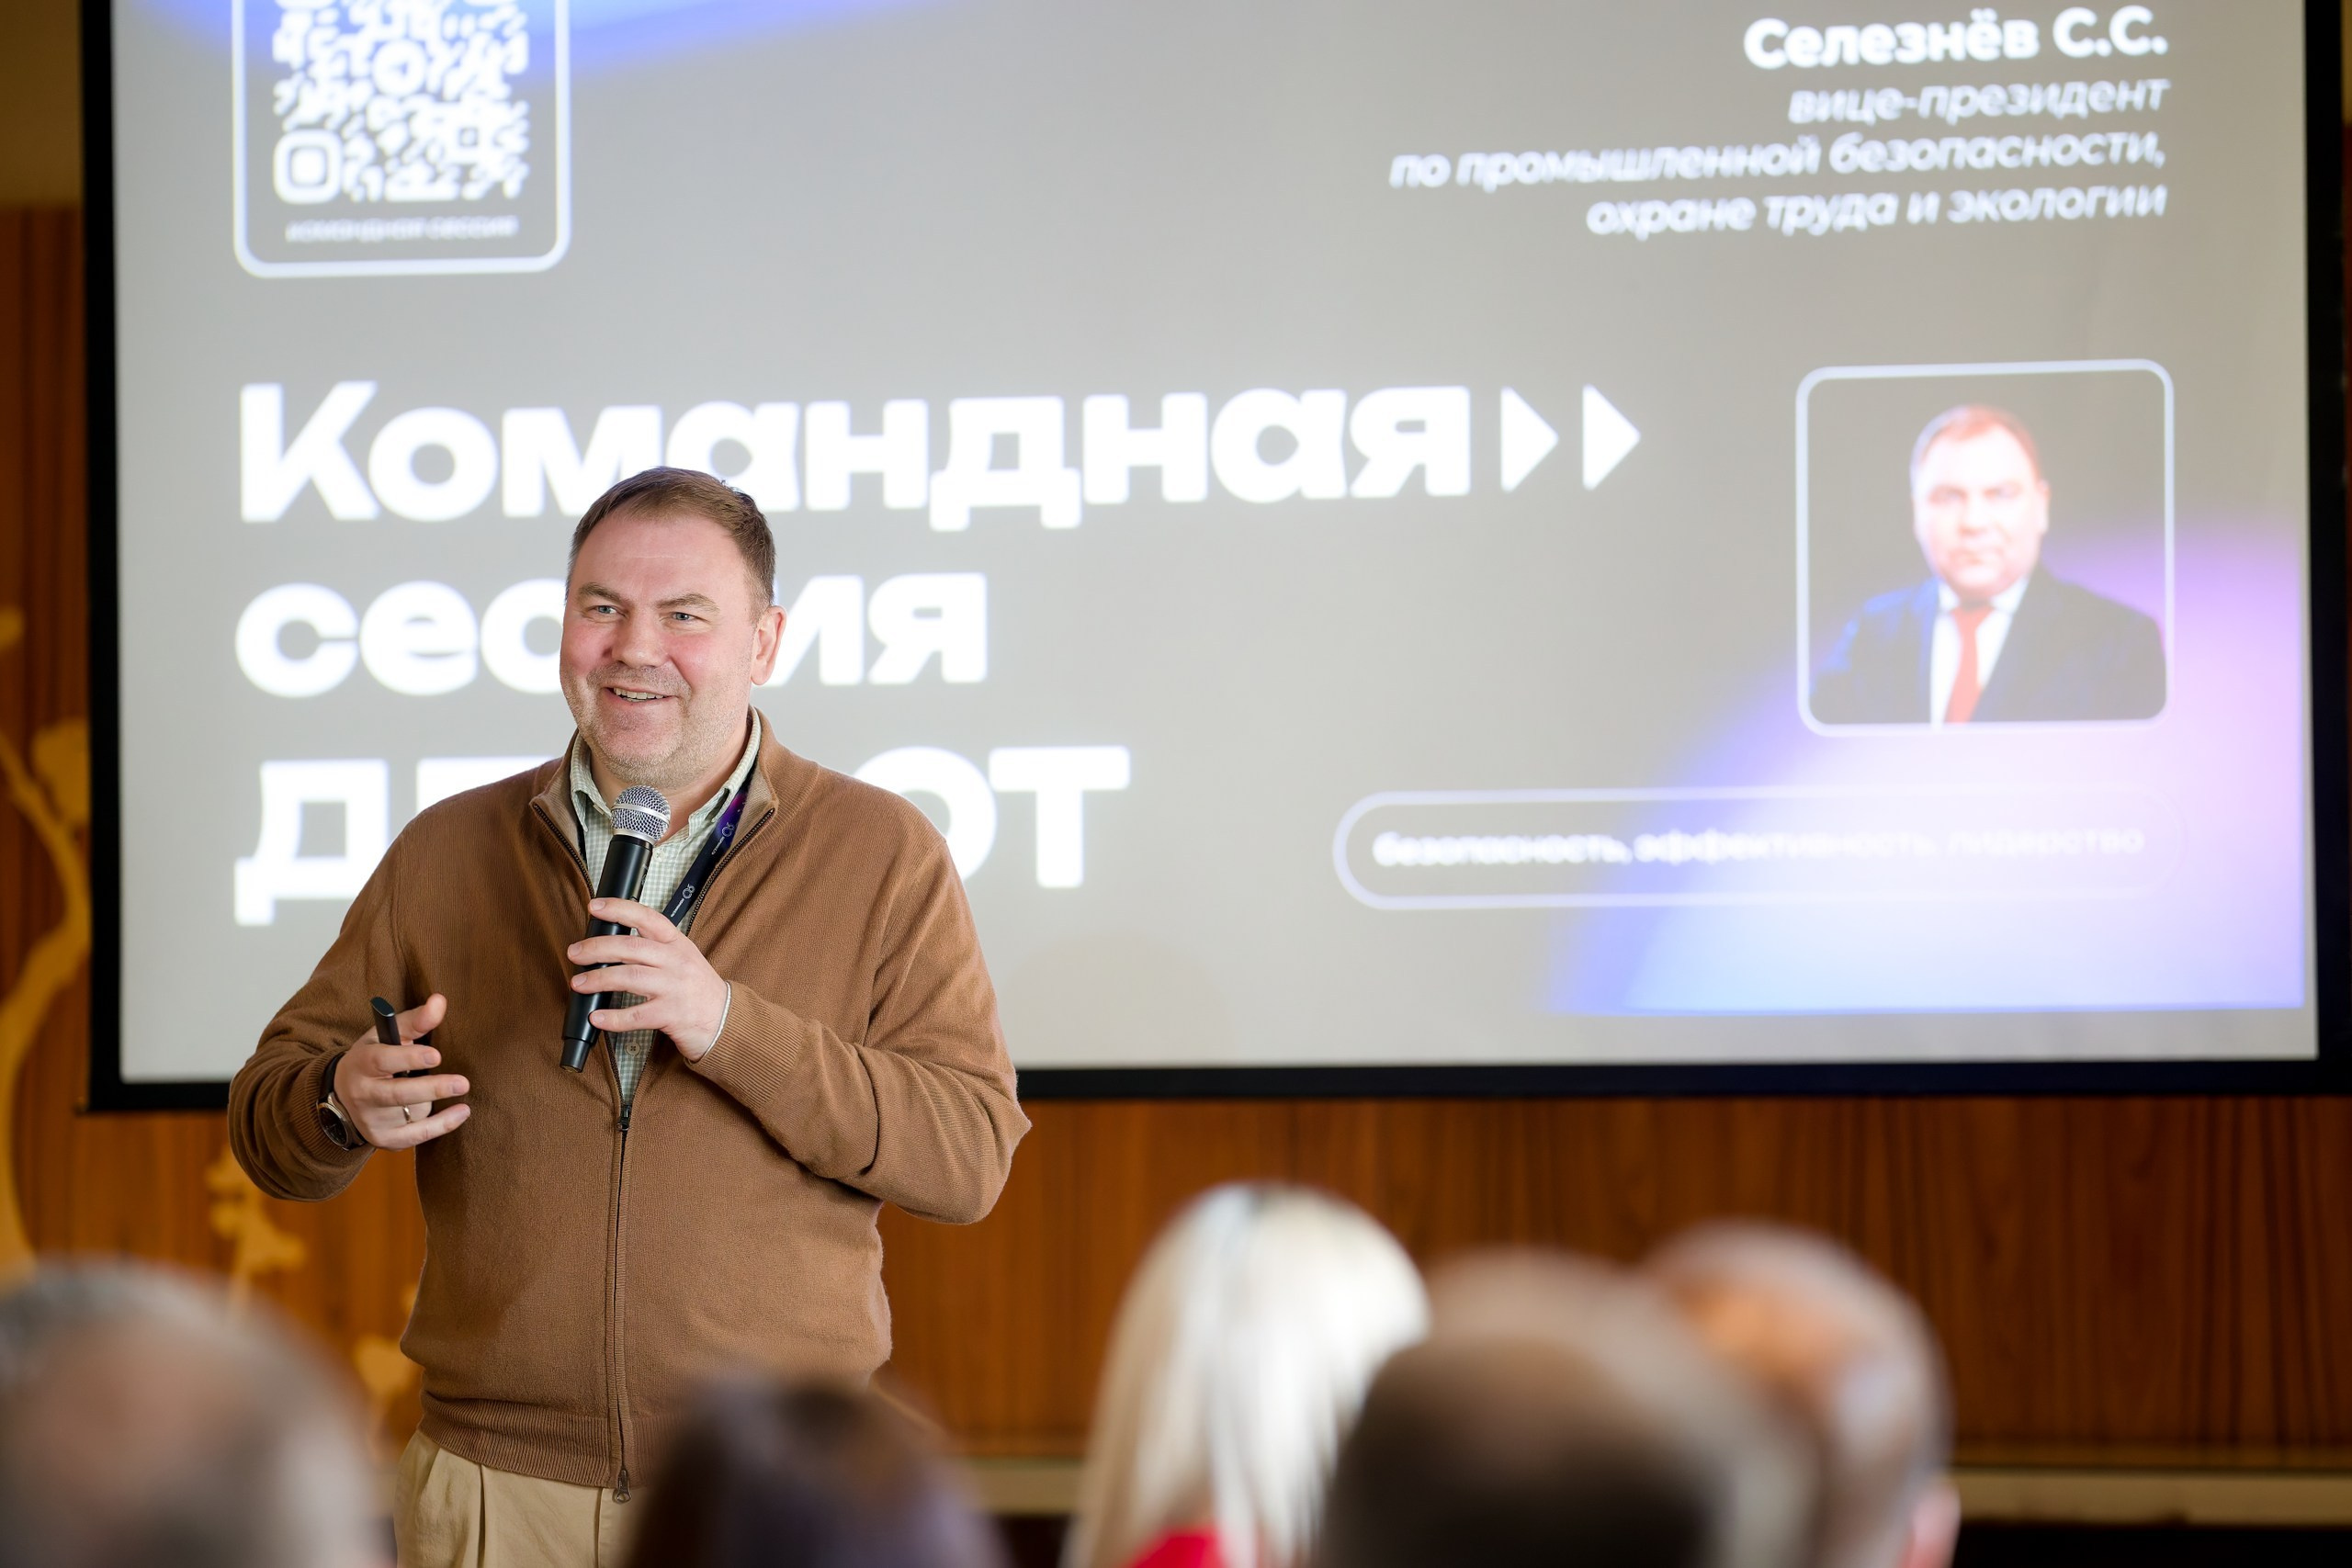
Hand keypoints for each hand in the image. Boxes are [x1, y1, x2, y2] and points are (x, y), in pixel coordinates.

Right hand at [332, 993, 470, 1149]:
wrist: (344, 1095)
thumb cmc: (374, 1058)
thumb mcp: (387, 1036)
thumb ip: (415, 1021)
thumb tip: (440, 1001)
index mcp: (361, 1063)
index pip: (382, 1060)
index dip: (408, 1058)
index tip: (436, 1055)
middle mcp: (363, 1095)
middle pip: (396, 1094)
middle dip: (430, 1089)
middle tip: (462, 1083)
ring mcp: (372, 1120)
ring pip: (410, 1114)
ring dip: (433, 1101)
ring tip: (455, 1086)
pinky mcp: (384, 1139)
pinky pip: (417, 1136)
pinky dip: (442, 1125)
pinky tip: (462, 1112)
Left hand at [568, 899, 729, 1060]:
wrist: (724, 1019)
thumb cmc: (697, 988)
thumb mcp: (682, 958)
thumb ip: (654, 948)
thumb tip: (610, 942)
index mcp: (677, 943)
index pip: (648, 918)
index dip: (619, 909)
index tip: (595, 906)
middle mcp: (676, 962)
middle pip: (631, 947)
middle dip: (597, 948)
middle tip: (575, 953)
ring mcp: (675, 988)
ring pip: (630, 977)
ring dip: (599, 979)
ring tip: (579, 984)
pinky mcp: (671, 1015)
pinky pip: (636, 1015)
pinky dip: (613, 1018)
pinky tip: (597, 1017)